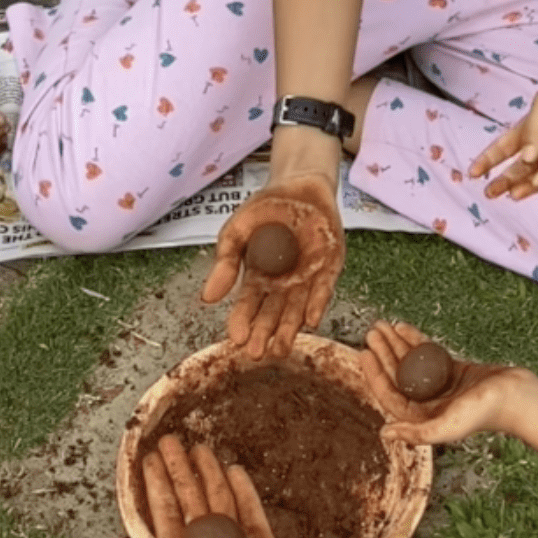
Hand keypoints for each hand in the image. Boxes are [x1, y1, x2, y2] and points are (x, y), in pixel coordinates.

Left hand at [108, 436, 294, 537]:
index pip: (165, 514)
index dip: (157, 486)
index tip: (151, 459)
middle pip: (190, 500)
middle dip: (180, 471)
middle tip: (171, 441)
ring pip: (218, 500)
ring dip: (208, 474)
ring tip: (200, 447)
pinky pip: (252, 512)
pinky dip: (243, 490)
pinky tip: (232, 469)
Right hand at [201, 173, 344, 359]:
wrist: (299, 183)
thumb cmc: (265, 209)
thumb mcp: (236, 232)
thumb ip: (225, 263)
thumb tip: (208, 298)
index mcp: (257, 277)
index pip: (247, 305)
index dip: (242, 322)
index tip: (237, 339)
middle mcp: (281, 285)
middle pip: (272, 314)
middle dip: (264, 334)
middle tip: (258, 353)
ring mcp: (306, 278)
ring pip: (297, 309)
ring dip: (289, 330)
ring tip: (280, 349)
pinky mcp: (329, 268)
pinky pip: (323, 289)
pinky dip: (317, 303)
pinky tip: (310, 320)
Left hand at [360, 320, 516, 443]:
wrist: (517, 397)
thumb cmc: (484, 414)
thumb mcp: (448, 427)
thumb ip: (417, 433)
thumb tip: (384, 433)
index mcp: (421, 418)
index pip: (390, 395)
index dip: (374, 374)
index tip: (365, 352)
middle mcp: (427, 403)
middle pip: (397, 375)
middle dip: (383, 353)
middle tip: (372, 331)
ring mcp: (439, 385)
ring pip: (411, 362)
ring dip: (396, 344)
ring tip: (382, 325)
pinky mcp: (452, 370)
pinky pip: (428, 353)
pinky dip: (415, 340)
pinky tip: (403, 327)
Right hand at [469, 70, 537, 198]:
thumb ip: (533, 128)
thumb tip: (525, 158)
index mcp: (534, 128)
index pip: (508, 147)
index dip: (490, 159)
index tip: (474, 172)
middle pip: (521, 167)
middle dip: (505, 179)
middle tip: (489, 192)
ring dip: (525, 184)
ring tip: (510, 193)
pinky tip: (536, 180)